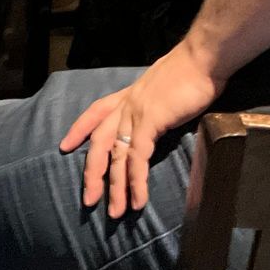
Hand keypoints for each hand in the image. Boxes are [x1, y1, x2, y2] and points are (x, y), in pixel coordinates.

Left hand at [60, 39, 221, 216]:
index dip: (79, 128)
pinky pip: (137, 158)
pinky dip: (136, 182)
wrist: (203, 57)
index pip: (96, 112)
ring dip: (115, 188)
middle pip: (99, 142)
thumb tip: (160, 113)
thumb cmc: (191, 70)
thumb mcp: (165, 88)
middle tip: (88, 200)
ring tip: (115, 213)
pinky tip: (137, 200)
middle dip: (92, 172)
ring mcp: (136, 113)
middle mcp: (127, 104)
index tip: (65, 145)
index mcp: (130, 95)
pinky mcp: (149, 121)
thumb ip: (156, 103)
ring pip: (116, 156)